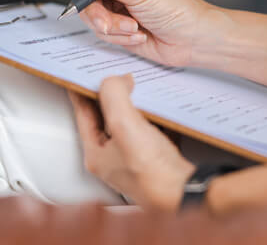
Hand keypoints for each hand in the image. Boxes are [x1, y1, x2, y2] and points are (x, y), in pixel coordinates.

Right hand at [56, 0, 220, 66]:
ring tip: (134, 29)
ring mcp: (117, 3)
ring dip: (111, 26)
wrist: (194, 40)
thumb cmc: (178, 8)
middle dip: (99, 10)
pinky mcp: (118, 24)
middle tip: (111, 21)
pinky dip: (119, 37)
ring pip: (90, 13)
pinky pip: (101, 30)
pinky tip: (139, 35)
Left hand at [68, 74, 194, 210]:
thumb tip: (115, 80)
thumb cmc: (152, 172)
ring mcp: (133, 156)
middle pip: (104, 116)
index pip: (83, 113)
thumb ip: (114, 96)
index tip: (82, 74)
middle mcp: (112, 156)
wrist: (185, 192)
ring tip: (131, 84)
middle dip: (107, 94)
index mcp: (96, 152)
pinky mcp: (152, 155)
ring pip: (126, 121)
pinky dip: (148, 113)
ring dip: (129, 102)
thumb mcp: (124, 125)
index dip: (82, 91)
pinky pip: (146, 126)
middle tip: (110, 75)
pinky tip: (155, 104)